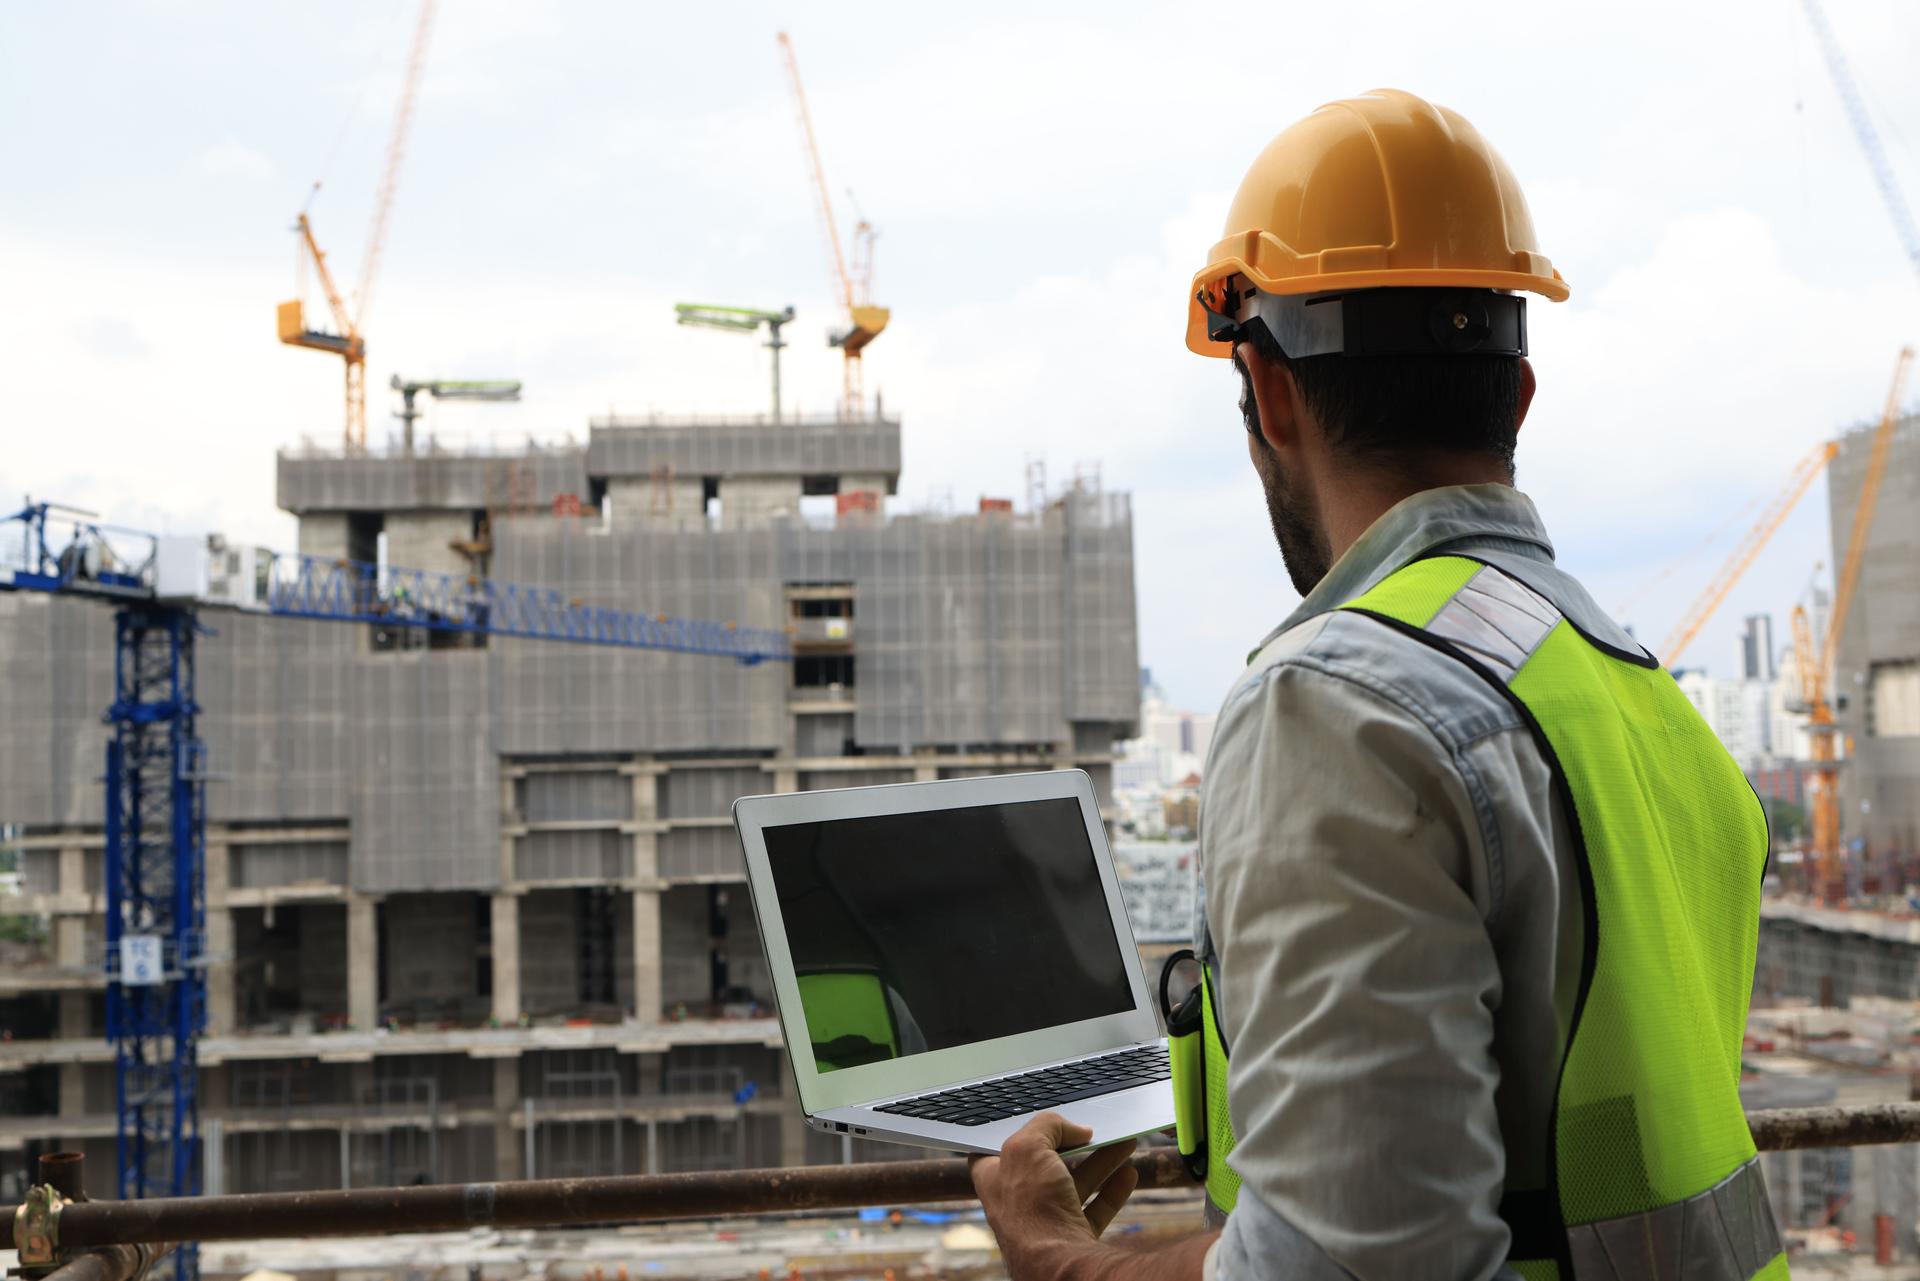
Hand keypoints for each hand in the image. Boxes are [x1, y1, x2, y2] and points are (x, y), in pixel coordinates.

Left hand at [969, 1114, 1139, 1278]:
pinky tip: (1128, 1174)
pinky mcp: (1072, 1238)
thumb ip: (1047, 1126)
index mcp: (994, 1179)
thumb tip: (1076, 1130)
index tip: (1041, 1121)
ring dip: (1102, 1161)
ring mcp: (1046, 1221)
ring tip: (1124, 1142)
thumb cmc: (1031, 1209)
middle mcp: (1017, 1201)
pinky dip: (1113, 1190)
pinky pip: (1095, 1209)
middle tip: (1095, 1129)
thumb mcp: (1028, 1148)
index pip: (995, 1148)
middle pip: (1047, 1163)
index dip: (1016, 1131)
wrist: (1057, 1266)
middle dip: (1074, 1143)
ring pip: (1075, 1183)